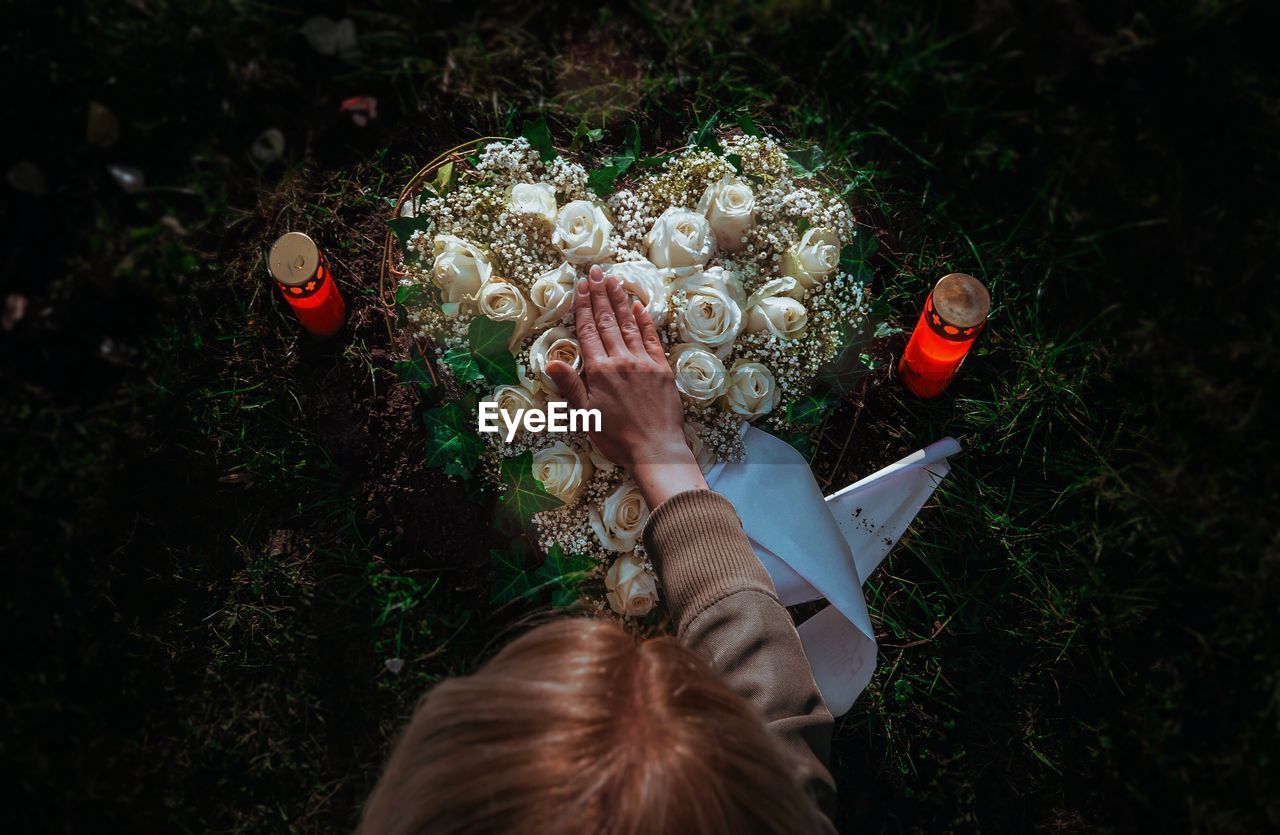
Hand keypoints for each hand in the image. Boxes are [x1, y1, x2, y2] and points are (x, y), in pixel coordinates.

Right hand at [546, 265, 707, 507]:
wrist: (656, 449)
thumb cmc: (617, 438)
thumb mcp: (586, 415)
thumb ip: (570, 386)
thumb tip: (550, 362)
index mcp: (599, 371)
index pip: (588, 331)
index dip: (582, 306)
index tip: (580, 286)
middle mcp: (621, 360)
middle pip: (607, 321)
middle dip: (599, 294)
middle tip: (595, 271)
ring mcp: (644, 362)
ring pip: (629, 324)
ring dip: (620, 301)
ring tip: (613, 280)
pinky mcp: (662, 369)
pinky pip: (652, 338)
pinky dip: (645, 321)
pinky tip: (640, 306)